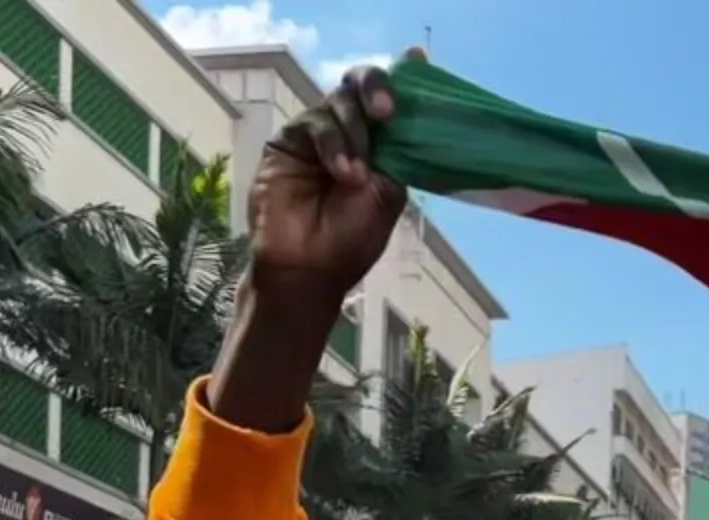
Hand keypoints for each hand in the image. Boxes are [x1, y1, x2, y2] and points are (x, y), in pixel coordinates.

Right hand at [249, 62, 409, 305]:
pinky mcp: (289, 141)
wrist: (309, 269)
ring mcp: (317, 135)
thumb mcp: (389, 192)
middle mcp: (349, 132)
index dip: (404, 79)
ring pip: (339, 102)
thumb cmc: (352, 239)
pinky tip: (341, 172)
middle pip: (361, 85)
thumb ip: (401, 148)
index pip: (390, 98)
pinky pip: (315, 123)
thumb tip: (419, 112)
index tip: (419, 60)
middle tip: (386, 111)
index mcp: (378, 144)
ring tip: (356, 177)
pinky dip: (333, 144)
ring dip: (355, 135)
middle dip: (376, 88)